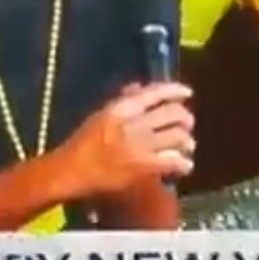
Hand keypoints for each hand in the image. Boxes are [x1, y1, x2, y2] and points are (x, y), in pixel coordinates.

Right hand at [58, 82, 194, 197]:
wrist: (71, 171)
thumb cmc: (83, 143)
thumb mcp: (100, 114)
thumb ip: (123, 100)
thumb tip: (143, 88)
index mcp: (120, 109)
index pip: (154, 93)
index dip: (175, 90)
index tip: (187, 93)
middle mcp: (133, 124)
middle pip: (173, 114)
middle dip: (185, 118)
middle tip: (187, 124)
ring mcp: (139, 147)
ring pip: (178, 137)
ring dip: (186, 141)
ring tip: (187, 146)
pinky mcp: (143, 168)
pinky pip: (173, 162)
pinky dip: (183, 163)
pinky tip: (184, 165)